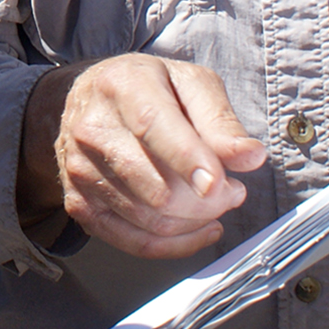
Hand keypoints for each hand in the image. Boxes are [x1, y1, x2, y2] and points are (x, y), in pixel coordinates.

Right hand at [21, 56, 266, 258]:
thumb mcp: (191, 84)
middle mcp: (93, 128)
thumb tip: (250, 157)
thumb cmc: (148, 89)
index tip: (220, 185)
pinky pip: (136, 242)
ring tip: (214, 201)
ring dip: (197, 220)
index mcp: (123, 85)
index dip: (188, 160)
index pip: (153, 126)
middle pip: (157, 188)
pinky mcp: (79, 202)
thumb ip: (221, 120)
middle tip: (232, 189)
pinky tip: (200, 228)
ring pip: (151, 221)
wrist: (93, 99)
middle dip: (209, 200)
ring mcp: (80, 168)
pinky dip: (177, 244)